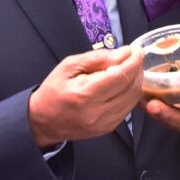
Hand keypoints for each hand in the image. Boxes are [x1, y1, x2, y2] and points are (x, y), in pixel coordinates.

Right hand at [28, 46, 143, 148]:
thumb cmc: (53, 91)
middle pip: (131, 87)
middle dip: (137, 69)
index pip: (120, 75)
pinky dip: (130, 94)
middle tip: (132, 58)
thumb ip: (98, 58)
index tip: (136, 51)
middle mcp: (97, 112)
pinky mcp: (107, 128)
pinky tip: (122, 85)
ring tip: (127, 70)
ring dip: (136, 81)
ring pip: (133, 99)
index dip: (133, 61)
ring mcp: (104, 123)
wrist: (42, 122)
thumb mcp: (69, 66)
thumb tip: (124, 53)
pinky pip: (128, 108)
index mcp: (85, 94)